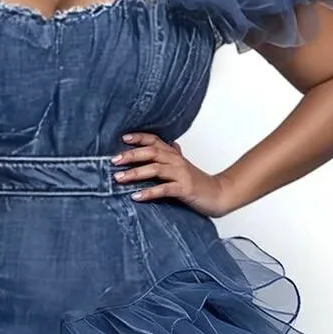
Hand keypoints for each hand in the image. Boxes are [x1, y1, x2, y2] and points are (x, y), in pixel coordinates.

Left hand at [112, 133, 229, 215]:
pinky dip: (149, 192)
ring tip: (119, 179)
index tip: (123, 138)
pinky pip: (164, 189)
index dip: (139, 137)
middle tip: (113, 161)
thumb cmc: (197, 182)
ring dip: (135, 173)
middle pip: (151, 152)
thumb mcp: (182, 167)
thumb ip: (171, 156)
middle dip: (131, 155)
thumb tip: (166, 144)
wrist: (219, 194)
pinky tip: (136, 196)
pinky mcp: (185, 189)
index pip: (154, 140)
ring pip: (155, 169)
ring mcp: (181, 174)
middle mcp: (176, 161)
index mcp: (174, 155)